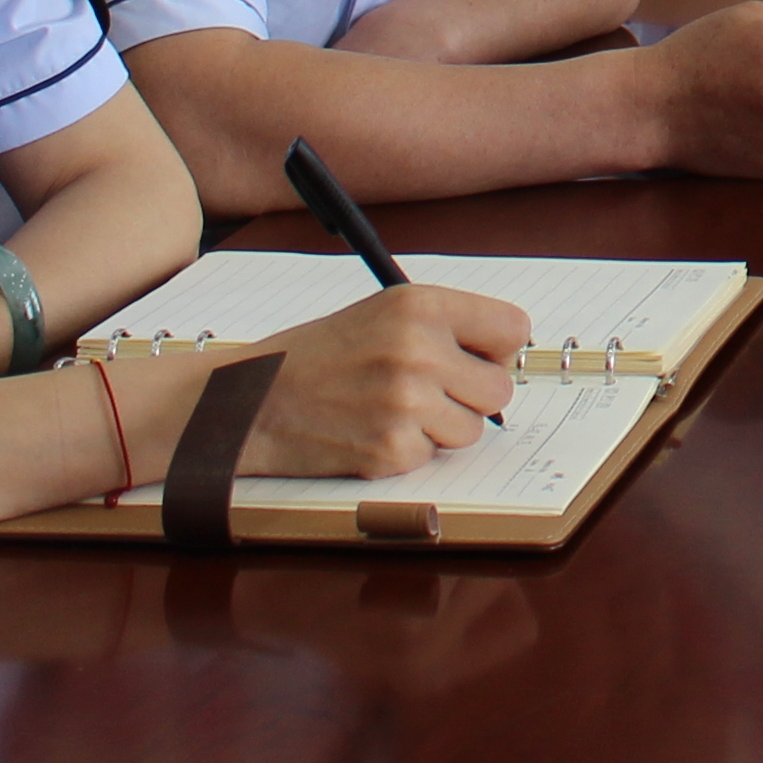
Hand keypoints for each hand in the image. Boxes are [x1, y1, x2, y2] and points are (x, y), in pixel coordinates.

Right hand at [235, 282, 527, 476]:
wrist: (250, 398)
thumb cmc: (319, 355)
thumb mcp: (382, 313)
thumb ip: (445, 326)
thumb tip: (509, 356)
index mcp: (420, 305)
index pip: (513, 328)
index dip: (497, 349)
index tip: (477, 357)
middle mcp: (418, 350)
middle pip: (499, 388)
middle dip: (470, 396)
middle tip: (429, 392)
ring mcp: (405, 402)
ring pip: (471, 429)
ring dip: (439, 428)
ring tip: (390, 410)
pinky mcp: (390, 449)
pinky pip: (431, 457)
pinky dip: (406, 451)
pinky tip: (369, 431)